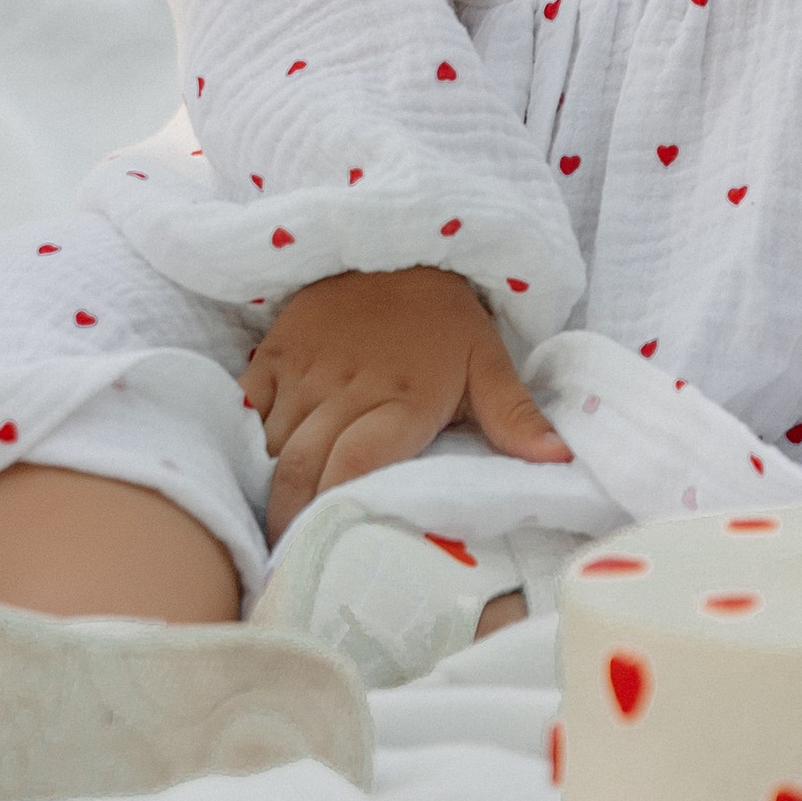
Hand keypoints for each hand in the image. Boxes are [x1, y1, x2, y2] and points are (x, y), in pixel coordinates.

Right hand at [243, 264, 569, 543]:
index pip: (355, 465)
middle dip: (287, 517)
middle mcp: (348, 387)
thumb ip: (515, 417)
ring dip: (267, 484)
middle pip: (301, 466)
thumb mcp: (490, 363)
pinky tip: (247, 468)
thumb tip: (559, 459)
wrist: (401, 243)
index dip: (331, 509)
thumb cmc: (446, 319)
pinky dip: (243, 439)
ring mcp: (307, 369)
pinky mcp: (277, 351)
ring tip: (268, 525)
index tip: (322, 548)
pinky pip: (245, 405)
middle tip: (285, 558)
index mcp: (404, 398)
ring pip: (271, 442)